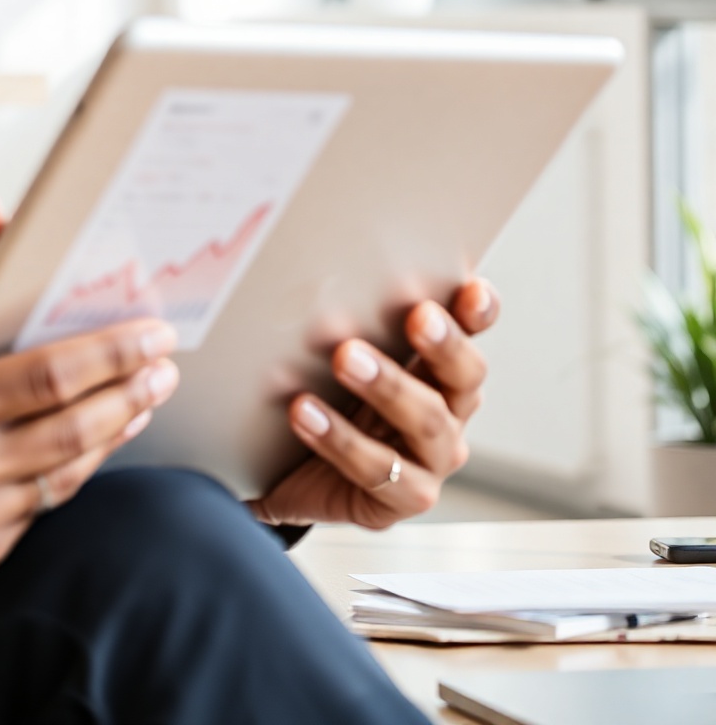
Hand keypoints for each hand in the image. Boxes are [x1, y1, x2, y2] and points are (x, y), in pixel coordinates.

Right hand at [0, 196, 180, 609]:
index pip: (49, 375)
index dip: (110, 352)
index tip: (153, 331)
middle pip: (75, 427)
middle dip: (130, 390)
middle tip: (166, 363)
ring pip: (67, 472)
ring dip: (113, 433)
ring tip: (143, 398)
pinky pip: (41, 509)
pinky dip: (70, 472)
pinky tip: (88, 443)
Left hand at [251, 278, 497, 529]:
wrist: (288, 472)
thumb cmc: (320, 395)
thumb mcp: (328, 355)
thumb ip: (339, 319)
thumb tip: (308, 266)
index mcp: (437, 369)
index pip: (468, 333)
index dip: (476, 313)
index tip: (473, 288)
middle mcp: (447, 413)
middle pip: (464, 377)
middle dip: (444, 344)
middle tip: (418, 316)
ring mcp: (430, 460)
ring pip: (428, 422)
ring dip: (389, 385)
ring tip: (345, 357)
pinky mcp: (400, 499)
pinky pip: (380, 470)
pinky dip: (340, 439)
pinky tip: (304, 412)